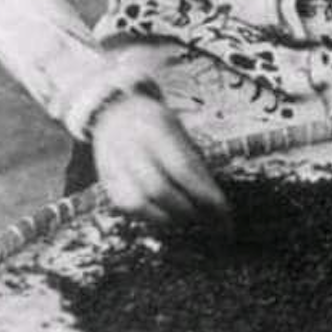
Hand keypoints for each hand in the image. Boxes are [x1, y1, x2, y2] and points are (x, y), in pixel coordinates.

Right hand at [92, 92, 228, 226]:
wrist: (114, 113)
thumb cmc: (155, 123)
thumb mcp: (178, 129)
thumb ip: (193, 159)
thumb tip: (214, 196)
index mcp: (155, 129)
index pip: (182, 168)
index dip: (204, 193)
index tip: (224, 210)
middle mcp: (130, 147)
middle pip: (159, 189)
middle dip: (188, 209)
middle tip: (210, 218)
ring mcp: (113, 165)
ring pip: (139, 204)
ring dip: (169, 217)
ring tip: (192, 218)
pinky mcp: (107, 182)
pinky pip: (128, 208)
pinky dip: (151, 216)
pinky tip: (169, 215)